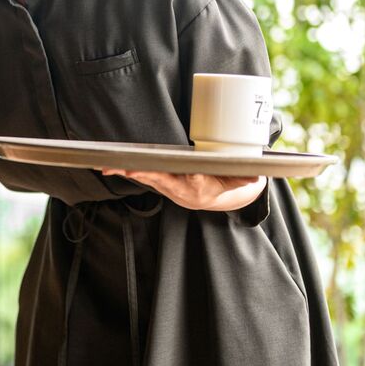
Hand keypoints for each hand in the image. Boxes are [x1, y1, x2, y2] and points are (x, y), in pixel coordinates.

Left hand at [98, 169, 265, 211]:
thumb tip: (255, 176)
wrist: (219, 199)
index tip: (181, 175)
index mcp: (201, 188)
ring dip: (128, 172)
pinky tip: (111, 166)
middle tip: (128, 168)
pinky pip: (144, 176)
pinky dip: (128, 171)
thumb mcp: (240, 181)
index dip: (185, 178)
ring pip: (148, 178)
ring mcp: (169, 188)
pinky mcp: (162, 184)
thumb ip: (244, 178)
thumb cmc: (230, 183)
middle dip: (145, 173)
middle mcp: (182, 190)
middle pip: (161, 180)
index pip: (193, 182)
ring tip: (109, 166)